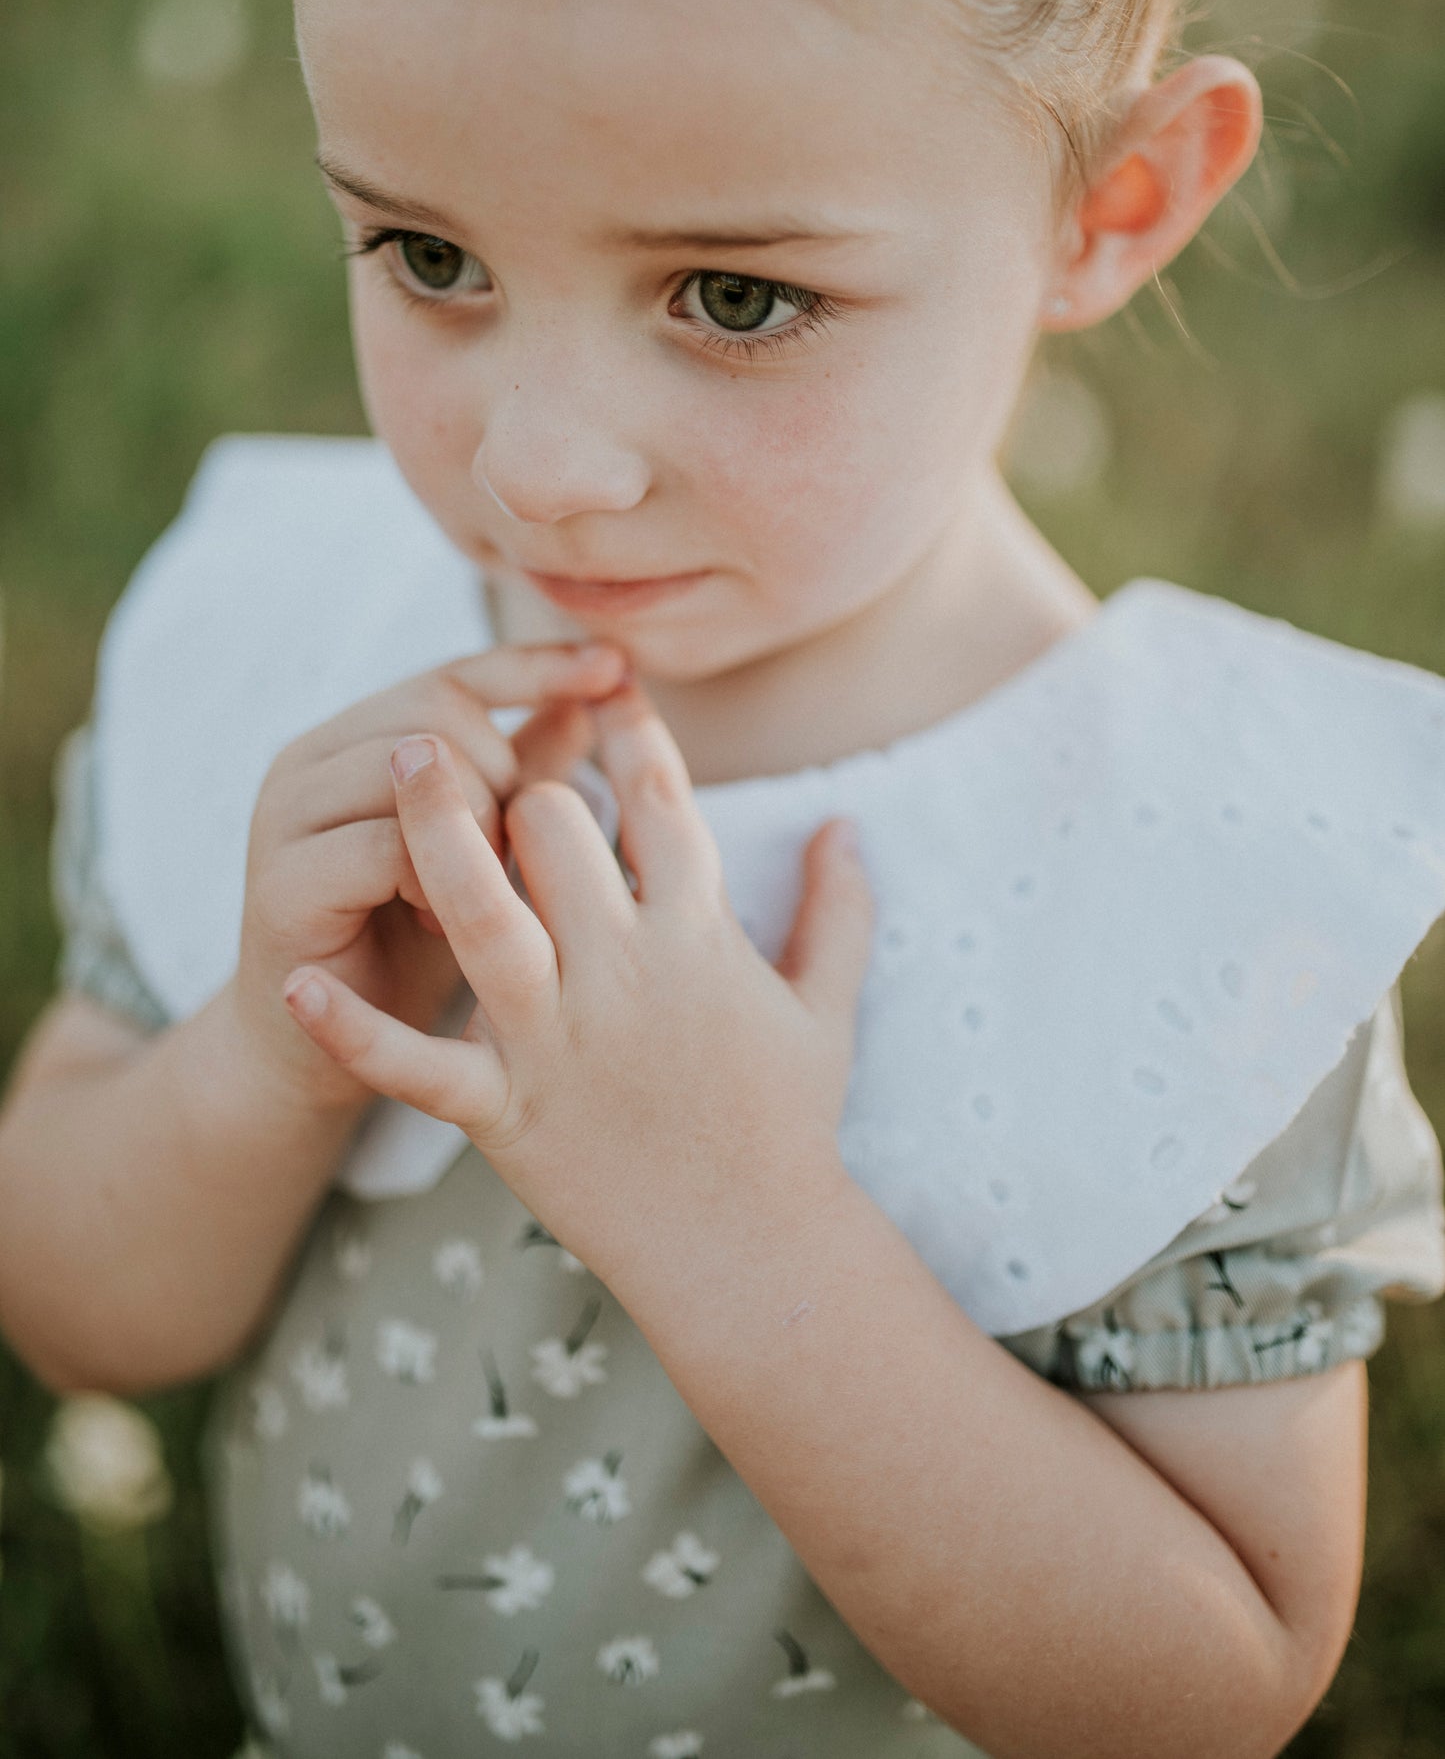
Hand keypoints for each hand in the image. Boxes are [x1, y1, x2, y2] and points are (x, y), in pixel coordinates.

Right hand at [232, 641, 626, 1111]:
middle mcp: (307, 761)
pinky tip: (449, 925)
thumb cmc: (409, 947)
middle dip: (504, 772)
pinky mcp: (282, 884)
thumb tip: (601, 693)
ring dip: (474, 824)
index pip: (455, 674)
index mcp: (355, 739)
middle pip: (437, 712)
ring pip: (411, 770)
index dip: (536, 667)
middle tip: (519, 850)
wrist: (311, 1060)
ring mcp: (284, 818)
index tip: (617, 669)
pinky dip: (437, 882)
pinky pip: (385, 848)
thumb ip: (525, 772)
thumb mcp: (482, 850)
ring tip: (489, 887)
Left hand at [281, 685, 873, 1287]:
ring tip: (395, 757)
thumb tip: (847, 824)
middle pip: (554, 833)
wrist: (753, 1254)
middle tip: (481, 757)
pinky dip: (356, 1031)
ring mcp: (559, 1042)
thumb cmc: (789, 1126)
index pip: (657, 800)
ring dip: (435, 831)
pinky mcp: (507, 1113)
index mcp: (700, 936)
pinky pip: (417, 1067)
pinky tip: (298, 983)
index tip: (603, 686)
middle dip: (518, 783)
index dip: (628, 731)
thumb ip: (842, 908)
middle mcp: (625, 973)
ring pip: (482, 913)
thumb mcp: (828, 1008)